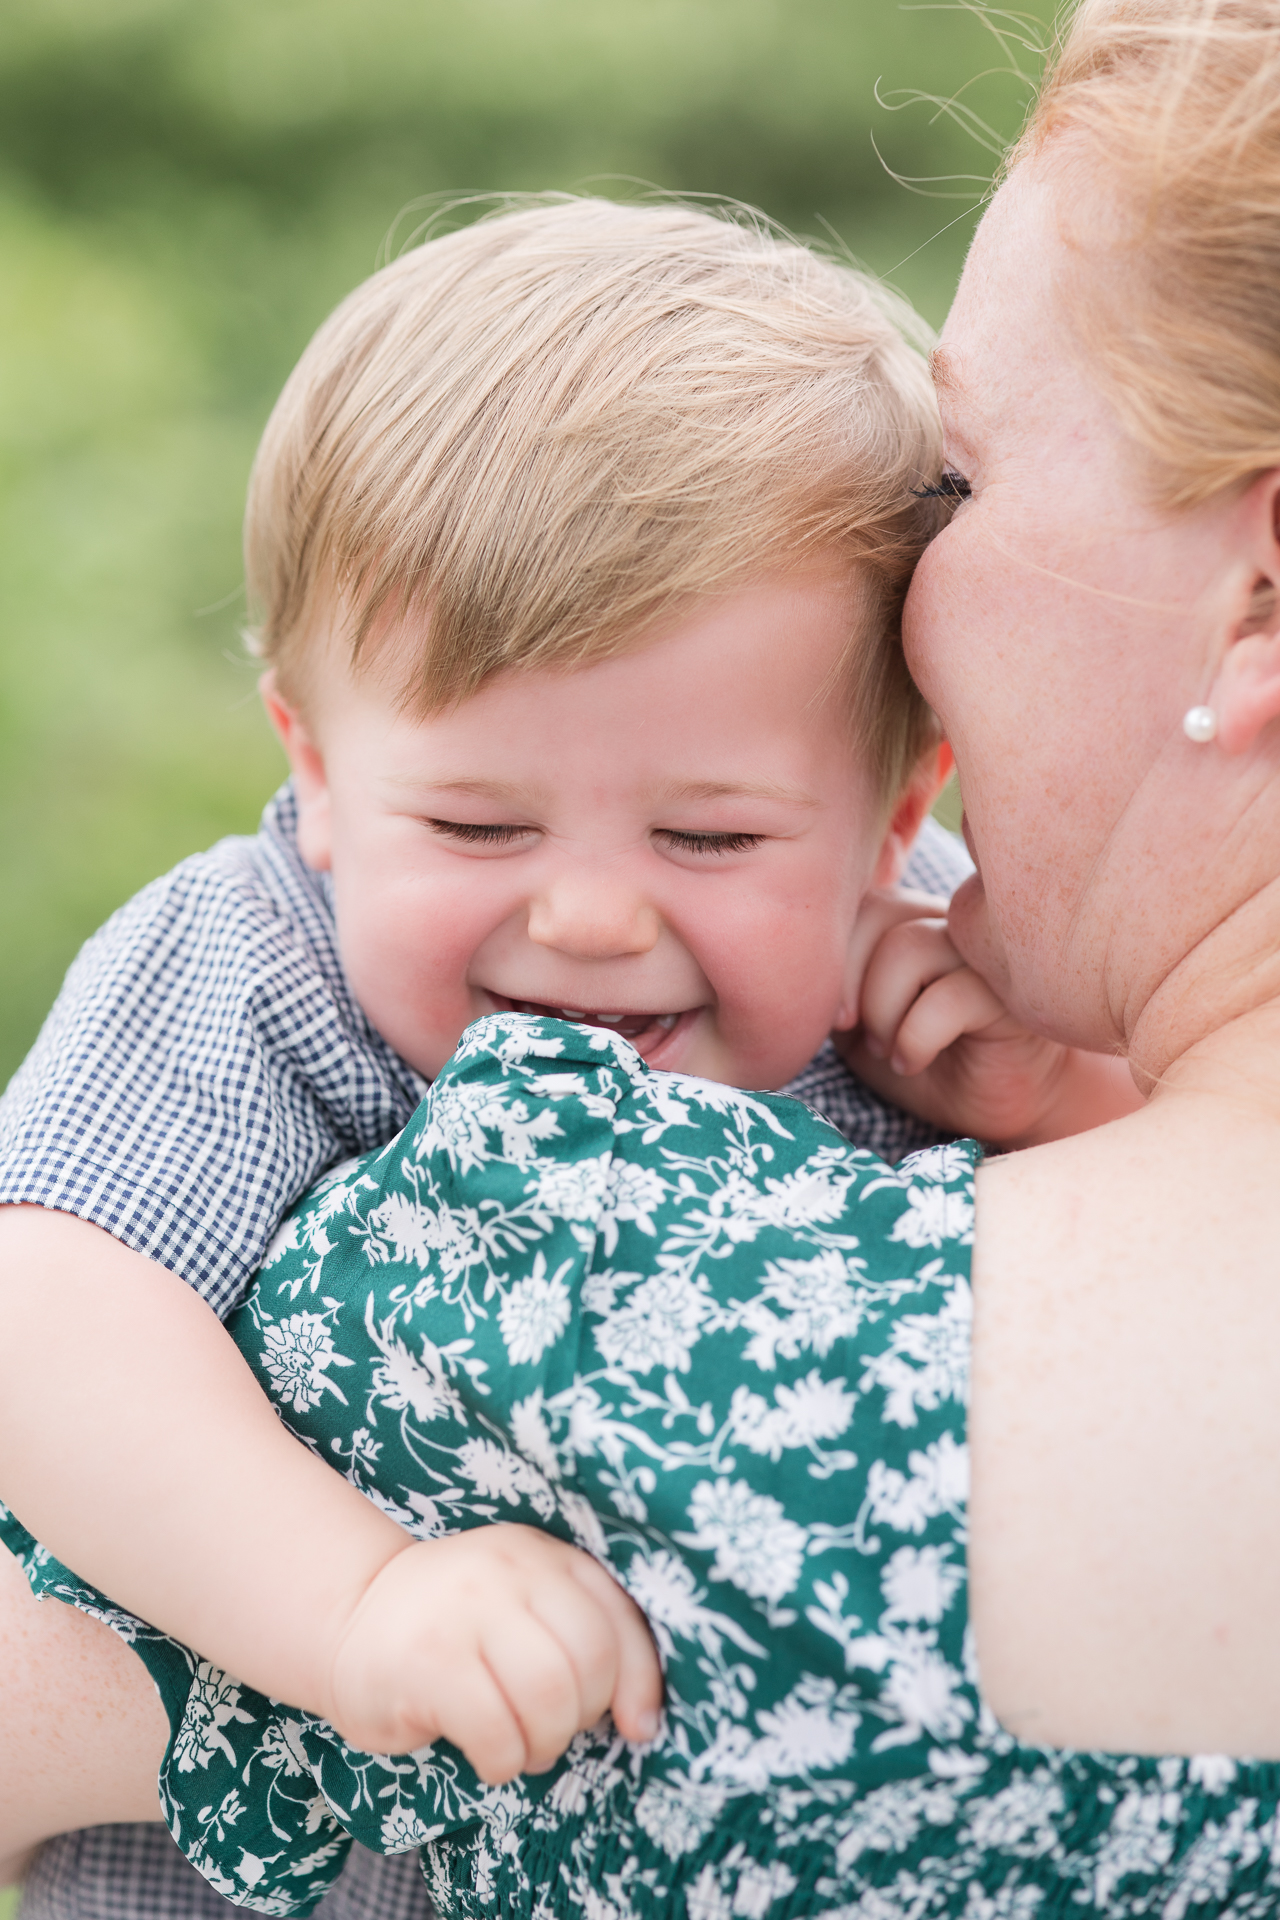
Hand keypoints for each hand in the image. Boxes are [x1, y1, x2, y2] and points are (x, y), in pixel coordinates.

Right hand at [325, 1524, 661, 1779]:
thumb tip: (643, 1722)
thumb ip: (583, 1642)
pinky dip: (504, 1761)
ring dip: (544, 1743)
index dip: (639, 1683)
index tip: (635, 1727)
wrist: (352, 1617)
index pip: (618, 1619)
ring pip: (548, 1695)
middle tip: (551, 1732)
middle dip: (581, 1717)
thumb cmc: (457, 1631)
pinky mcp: (429, 1660)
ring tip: (521, 1747)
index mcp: (544, 1556)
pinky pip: (496, 1730)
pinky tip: (488, 1755)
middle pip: (589, 1661)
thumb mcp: (525, 1611)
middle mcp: (510, 1568)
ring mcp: (466, 1609)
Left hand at [835, 899, 1139, 1145]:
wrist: (994, 1102)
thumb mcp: (862, 1021)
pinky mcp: (1010, 995)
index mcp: (914, 919)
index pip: (861, 900)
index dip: (837, 956)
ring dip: (883, 1010)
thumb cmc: (924, 1056)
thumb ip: (836, 986)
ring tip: (889, 1048)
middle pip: (882, 912)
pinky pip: (947, 998)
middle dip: (852, 980)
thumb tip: (798, 973)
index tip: (836, 1017)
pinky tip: (914, 1062)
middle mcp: (951, 922)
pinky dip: (914, 1038)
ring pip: (910, 947)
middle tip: (854, 1030)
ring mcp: (984, 954)